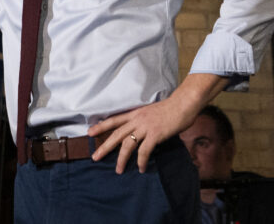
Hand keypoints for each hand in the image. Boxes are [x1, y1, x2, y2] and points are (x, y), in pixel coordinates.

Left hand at [87, 73, 228, 173]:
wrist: (183, 104)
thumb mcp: (152, 112)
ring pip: (127, 145)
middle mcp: (137, 119)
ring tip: (119, 170)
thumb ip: (144, 121)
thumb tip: (141, 133)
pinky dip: (141, 161)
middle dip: (104, 147)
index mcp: (136, 113)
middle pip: (116, 134)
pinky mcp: (155, 134)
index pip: (114, 119)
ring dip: (121, 159)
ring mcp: (145, 127)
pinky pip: (144, 151)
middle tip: (95, 157)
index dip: (101, 126)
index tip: (89, 132)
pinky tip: (141, 168)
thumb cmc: (171, 108)